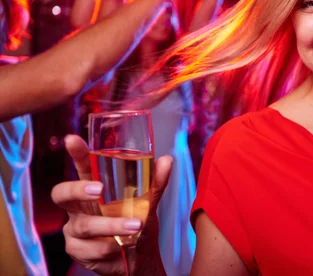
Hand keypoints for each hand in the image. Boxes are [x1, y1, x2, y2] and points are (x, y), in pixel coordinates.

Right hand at [51, 135, 172, 275]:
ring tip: (135, 225)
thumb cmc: (137, 222)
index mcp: (94, 188)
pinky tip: (119, 246)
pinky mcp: (77, 250)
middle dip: (78, 189)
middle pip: (62, 193)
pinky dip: (107, 247)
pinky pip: (87, 248)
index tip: (72, 139)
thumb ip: (155, 183)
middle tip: (99, 189)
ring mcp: (75, 229)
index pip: (81, 168)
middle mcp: (79, 207)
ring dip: (110, 224)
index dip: (76, 154)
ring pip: (84, 224)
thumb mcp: (148, 202)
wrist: (140, 257)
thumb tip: (166, 160)